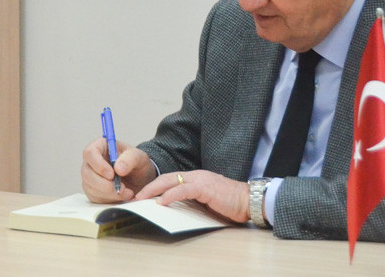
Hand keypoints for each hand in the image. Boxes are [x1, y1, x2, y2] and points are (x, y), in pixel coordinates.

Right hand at [81, 138, 155, 202]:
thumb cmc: (137, 163)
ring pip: (91, 188)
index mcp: (100, 147)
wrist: (140, 179)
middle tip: (122, 188)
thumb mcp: (139, 157)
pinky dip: (110, 199)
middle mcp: (92, 162)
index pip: (90, 153)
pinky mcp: (93, 191)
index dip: (98, 165)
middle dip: (104, 184)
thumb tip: (118, 168)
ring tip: (127, 192)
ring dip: (110, 193)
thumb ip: (130, 158)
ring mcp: (90, 177)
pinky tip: (122, 196)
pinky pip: (96, 198)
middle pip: (87, 173)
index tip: (111, 174)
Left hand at [134, 170, 249, 223]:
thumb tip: (175, 208)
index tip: (143, 196)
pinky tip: (161, 202)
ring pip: (171, 181)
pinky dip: (170, 195)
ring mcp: (200, 180)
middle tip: (136, 196)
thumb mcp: (206, 202)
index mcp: (196, 178)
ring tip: (142, 198)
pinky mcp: (205, 188)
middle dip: (149, 187)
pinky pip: (183, 189)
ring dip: (154, 190)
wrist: (248, 201)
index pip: (170, 179)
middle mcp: (196, 176)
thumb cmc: (230, 204)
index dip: (155, 187)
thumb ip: (192, 201)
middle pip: (166, 177)